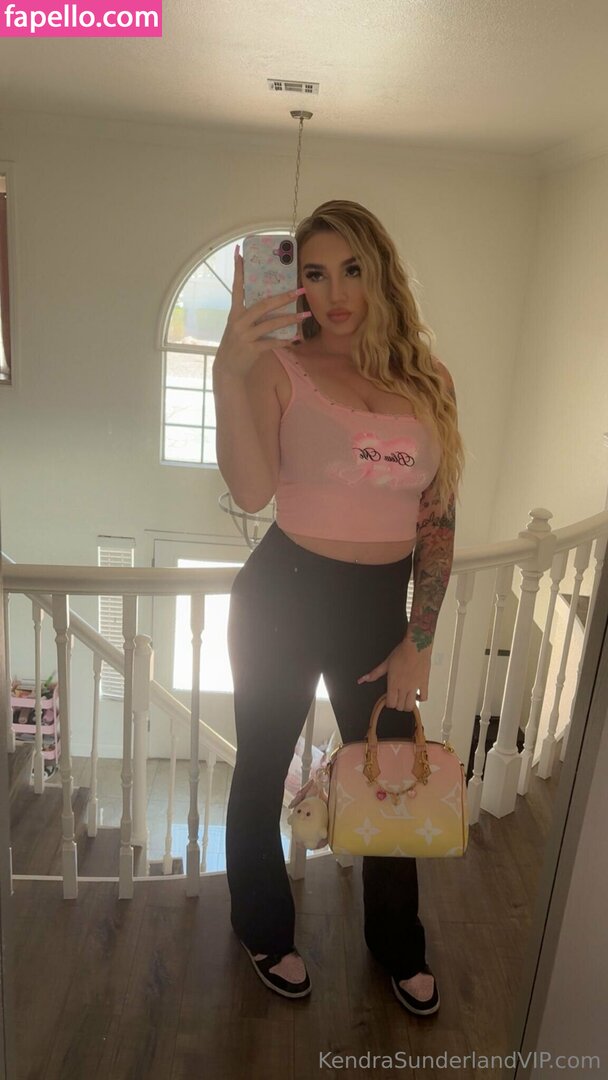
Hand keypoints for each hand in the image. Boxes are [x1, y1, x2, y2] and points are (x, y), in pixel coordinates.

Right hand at [214, 247, 311, 378]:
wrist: (227, 368)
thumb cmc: (236, 344)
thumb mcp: (238, 326)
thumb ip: (251, 314)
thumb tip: (272, 301)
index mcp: (235, 312)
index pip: (236, 287)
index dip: (238, 270)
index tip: (239, 252)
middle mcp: (239, 321)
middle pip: (263, 304)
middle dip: (283, 297)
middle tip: (299, 290)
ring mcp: (245, 335)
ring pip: (271, 324)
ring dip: (290, 319)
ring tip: (305, 315)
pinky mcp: (252, 349)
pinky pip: (272, 343)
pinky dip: (284, 341)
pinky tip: (295, 339)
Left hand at [356, 639, 431, 710]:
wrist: (416, 646)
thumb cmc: (401, 653)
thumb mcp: (386, 663)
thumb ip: (374, 674)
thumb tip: (362, 680)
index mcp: (393, 683)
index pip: (390, 703)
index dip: (389, 703)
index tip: (389, 698)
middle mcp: (404, 687)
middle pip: (400, 706)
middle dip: (398, 704)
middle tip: (397, 697)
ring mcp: (415, 686)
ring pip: (411, 705)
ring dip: (408, 704)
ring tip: (406, 698)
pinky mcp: (424, 683)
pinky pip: (424, 697)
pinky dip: (420, 699)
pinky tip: (417, 694)